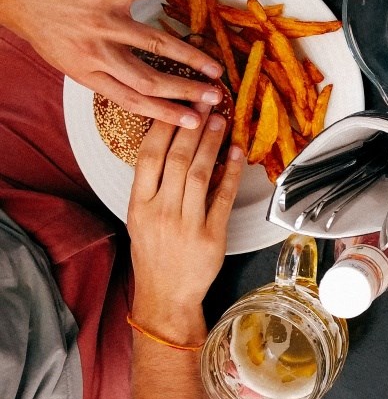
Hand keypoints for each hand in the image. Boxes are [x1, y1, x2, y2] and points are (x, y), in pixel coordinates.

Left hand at [0, 0, 223, 128]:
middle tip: (215, 97)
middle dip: (186, 91)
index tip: (193, 122)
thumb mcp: (64, 57)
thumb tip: (131, 80)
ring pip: (154, 44)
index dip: (166, 114)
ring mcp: (101, 22)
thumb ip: (97, 68)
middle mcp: (96, 52)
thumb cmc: (38, 21)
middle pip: (149, 79)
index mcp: (86, 73)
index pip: (132, 100)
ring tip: (215, 66)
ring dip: (190, 56)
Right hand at [127, 105, 243, 335]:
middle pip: (177, 159)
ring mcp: (187, 224)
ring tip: (220, 121)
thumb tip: (173, 144)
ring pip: (201, 174)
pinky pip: (224, 197)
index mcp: (139, 205)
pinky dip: (232, 173)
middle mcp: (161, 212)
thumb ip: (153, 185)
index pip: (148, 156)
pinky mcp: (212, 236)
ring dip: (212, 143)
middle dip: (193, 127)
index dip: (164, 127)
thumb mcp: (141, 218)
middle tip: (205, 102)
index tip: (177, 104)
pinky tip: (238, 153)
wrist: (166, 296)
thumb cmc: (154, 254)